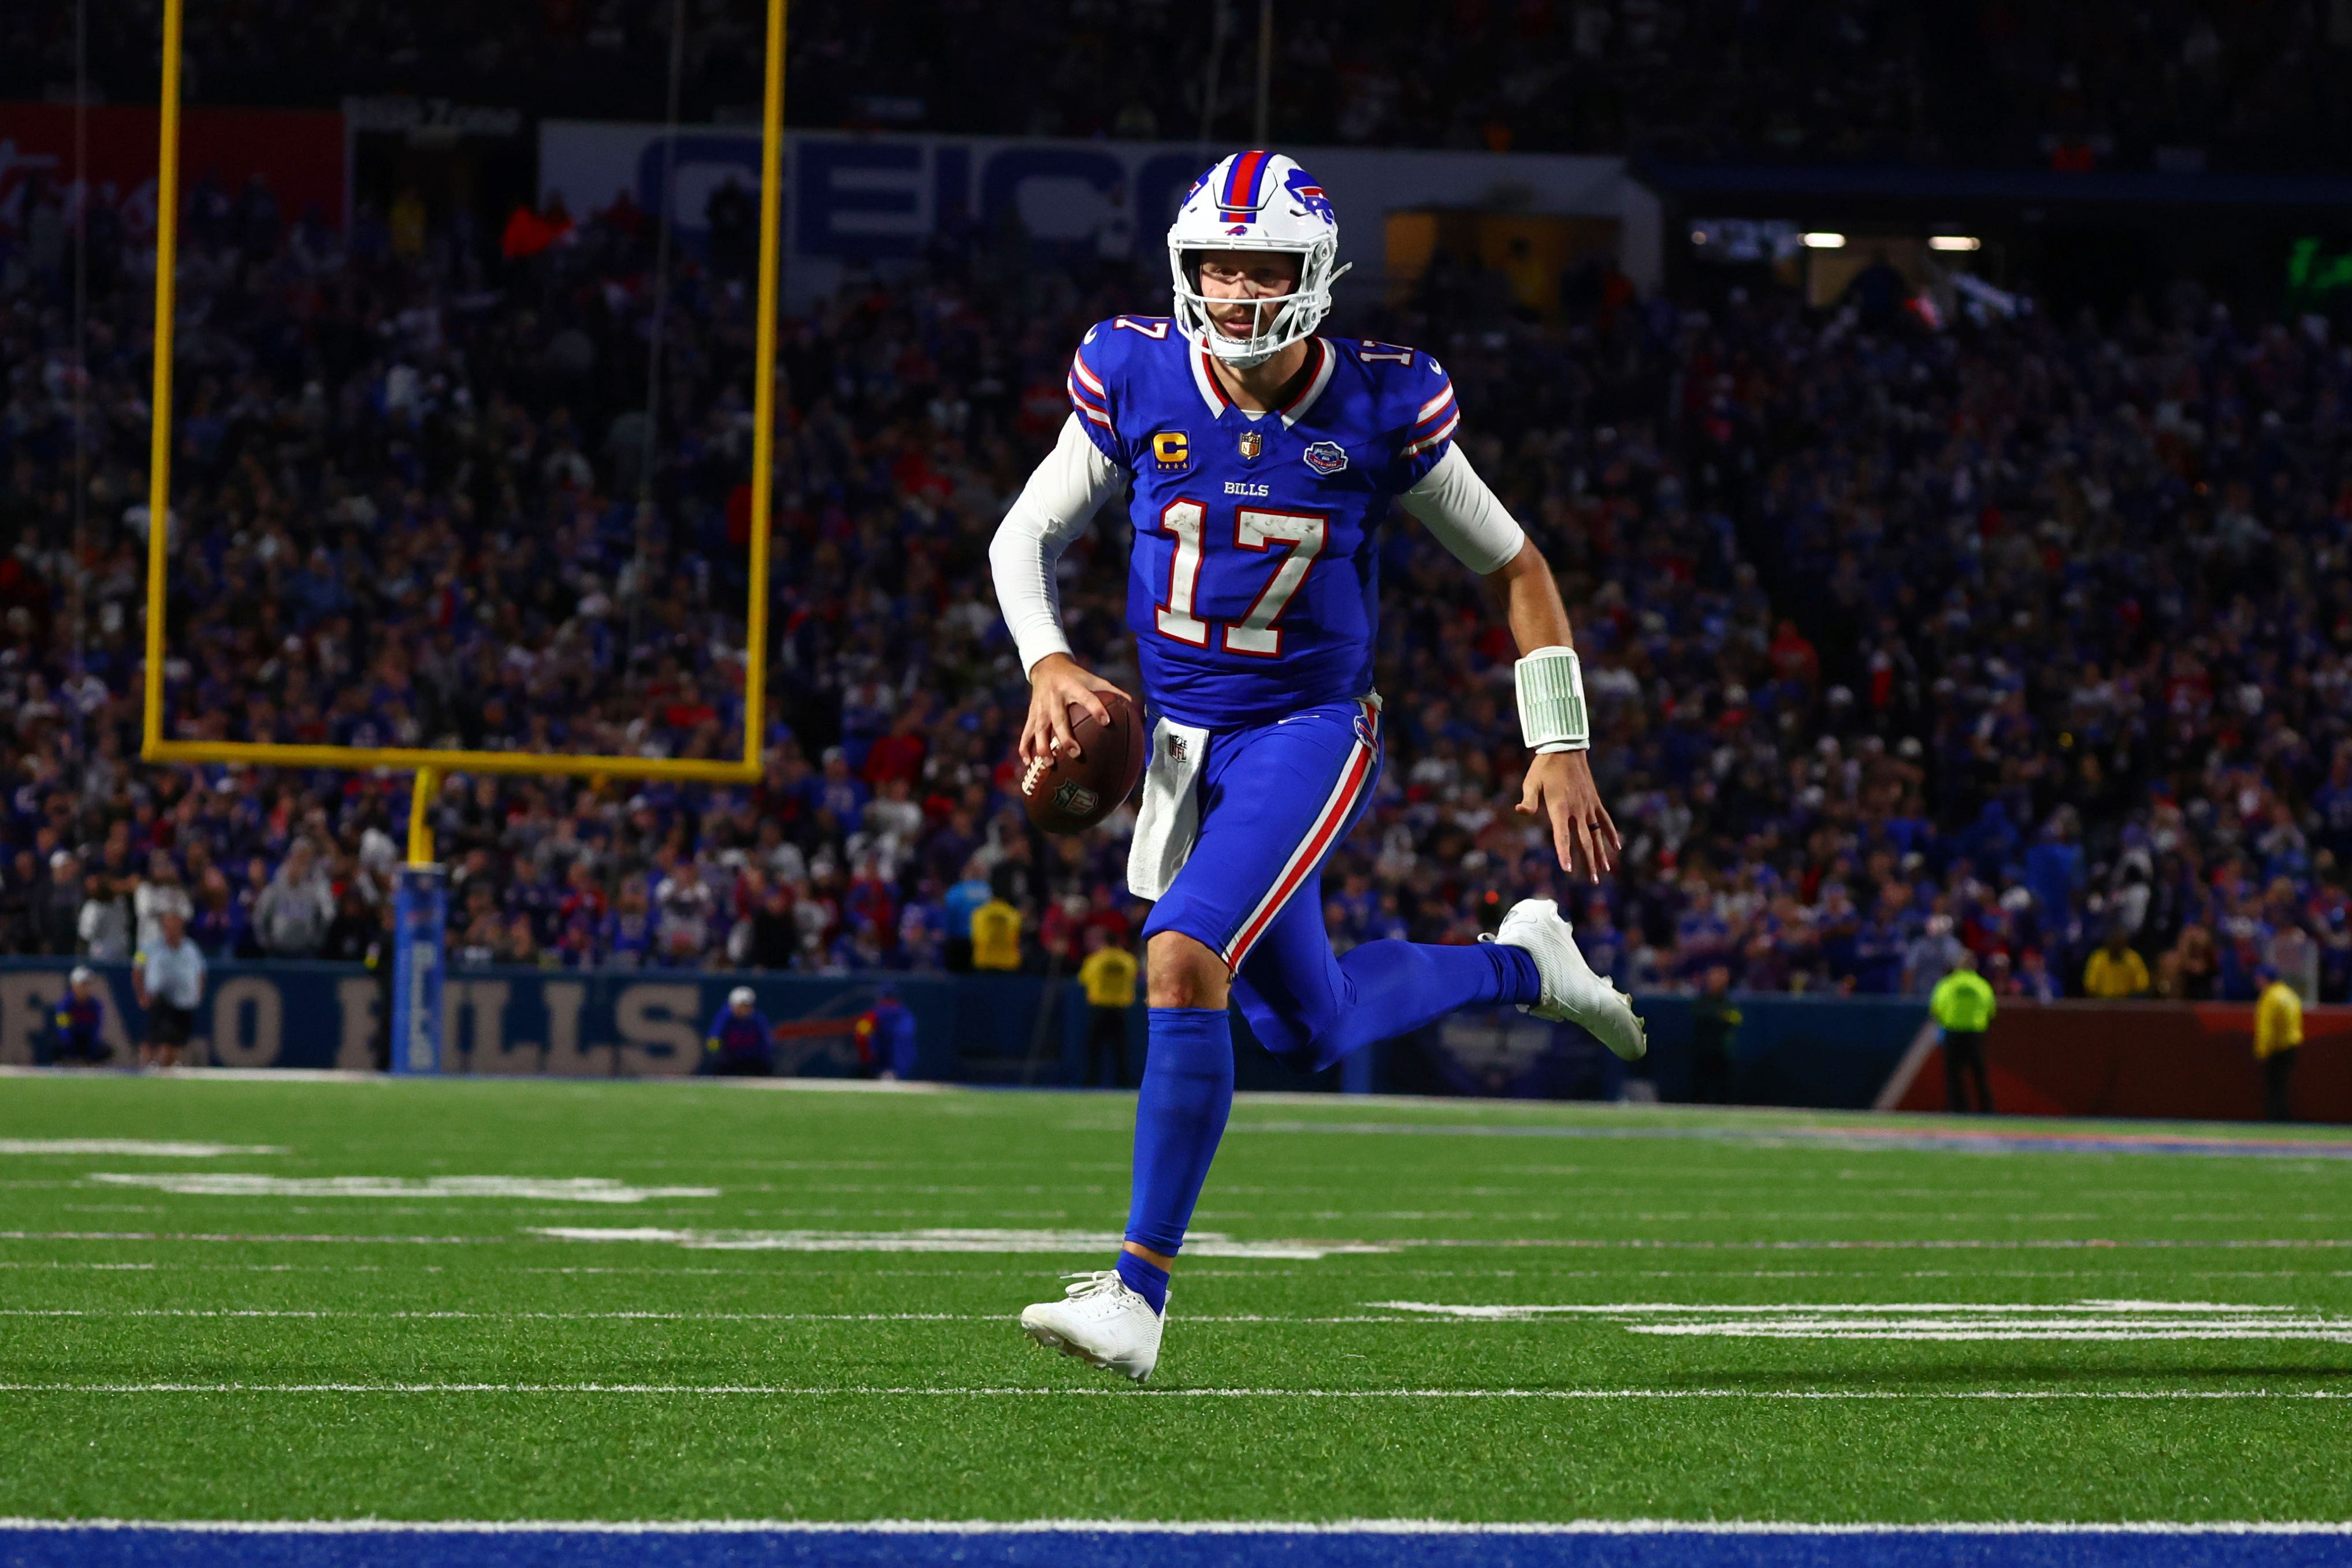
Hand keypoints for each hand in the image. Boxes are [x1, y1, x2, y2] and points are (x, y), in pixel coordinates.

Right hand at [1019, 653, 1131, 767]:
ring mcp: (1040, 707)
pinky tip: (1028, 763)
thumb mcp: (1093, 678)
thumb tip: (1135, 705)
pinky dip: (1024, 748)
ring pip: (1039, 729)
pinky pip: (1026, 733)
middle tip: (1075, 754)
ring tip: (1049, 764)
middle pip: (1058, 719)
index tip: (1106, 722)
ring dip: (1042, 747)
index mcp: (1072, 687)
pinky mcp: (1031, 714)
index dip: (1096, 708)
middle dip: (1065, 737)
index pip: (1086, 697)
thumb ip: (1112, 691)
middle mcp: (1055, 698)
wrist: (1047, 666)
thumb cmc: (1076, 677)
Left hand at [1516, 749, 1620, 881]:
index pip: (1562, 836)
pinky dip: (1611, 834)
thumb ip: (1528, 799)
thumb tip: (1520, 810)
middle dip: (1588, 862)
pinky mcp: (1595, 800)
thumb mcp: (1531, 782)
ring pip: (1597, 834)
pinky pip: (1605, 820)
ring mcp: (1588, 806)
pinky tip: (1617, 847)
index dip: (1564, 853)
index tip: (1568, 870)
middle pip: (1584, 841)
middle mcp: (1577, 810)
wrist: (1565, 749)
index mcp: (1560, 807)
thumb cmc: (1544, 767)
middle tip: (1592, 881)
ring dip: (1601, 853)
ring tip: (1604, 871)